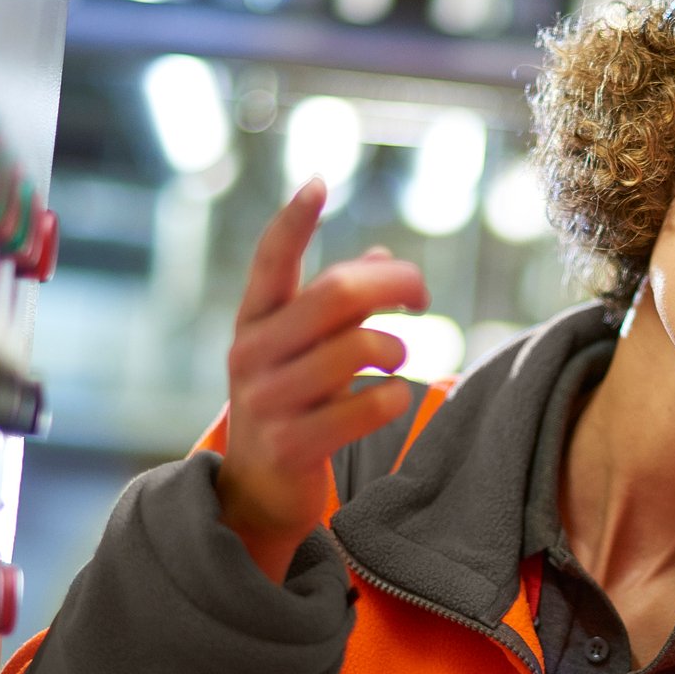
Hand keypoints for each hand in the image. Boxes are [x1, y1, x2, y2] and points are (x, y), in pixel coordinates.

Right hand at [218, 177, 429, 580]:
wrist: (258, 492)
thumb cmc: (292, 405)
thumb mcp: (304, 350)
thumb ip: (339, 306)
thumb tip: (385, 259)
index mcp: (254, 321)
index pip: (271, 260)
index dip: (293, 221)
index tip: (317, 181)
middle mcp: (251, 353)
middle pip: (338, 295)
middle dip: (395, 286)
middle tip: (423, 297)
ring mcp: (267, 400)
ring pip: (358, 349)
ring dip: (395, 349)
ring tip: (399, 359)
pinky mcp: (291, 444)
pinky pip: (366, 404)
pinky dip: (392, 399)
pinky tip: (391, 401)